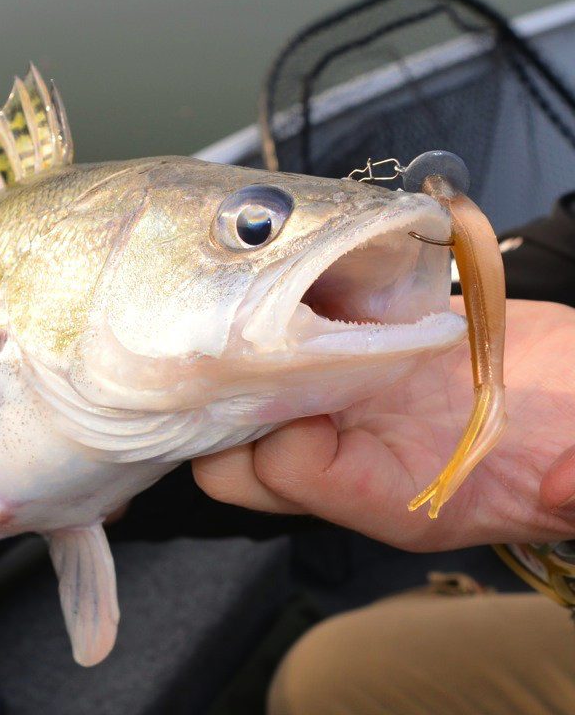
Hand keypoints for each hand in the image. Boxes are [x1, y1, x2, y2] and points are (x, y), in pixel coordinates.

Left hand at [194, 298, 574, 551]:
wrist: (574, 394)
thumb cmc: (573, 439)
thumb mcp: (574, 470)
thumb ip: (571, 487)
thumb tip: (570, 484)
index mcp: (391, 500)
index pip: (286, 474)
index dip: (288, 431)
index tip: (328, 382)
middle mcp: (347, 459)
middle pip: (232, 456)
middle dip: (232, 400)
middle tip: (271, 339)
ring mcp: (339, 408)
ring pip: (243, 400)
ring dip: (246, 352)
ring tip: (283, 296)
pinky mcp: (346, 358)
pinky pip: (277, 350)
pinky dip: (278, 311)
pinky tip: (309, 273)